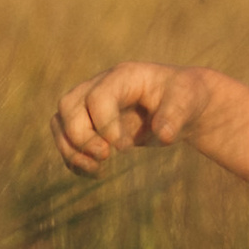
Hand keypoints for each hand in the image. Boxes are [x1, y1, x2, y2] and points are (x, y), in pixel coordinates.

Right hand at [51, 60, 195, 177]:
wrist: (183, 105)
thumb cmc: (186, 98)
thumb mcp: (188, 102)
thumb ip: (176, 116)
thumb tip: (163, 135)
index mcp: (123, 76)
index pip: (97, 97)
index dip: (104, 125)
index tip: (125, 148)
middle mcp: (101, 86)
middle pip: (68, 105)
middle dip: (80, 136)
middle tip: (106, 156)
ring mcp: (91, 104)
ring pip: (60, 122)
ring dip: (70, 149)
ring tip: (97, 169)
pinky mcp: (90, 123)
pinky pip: (66, 139)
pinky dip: (73, 158)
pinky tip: (95, 172)